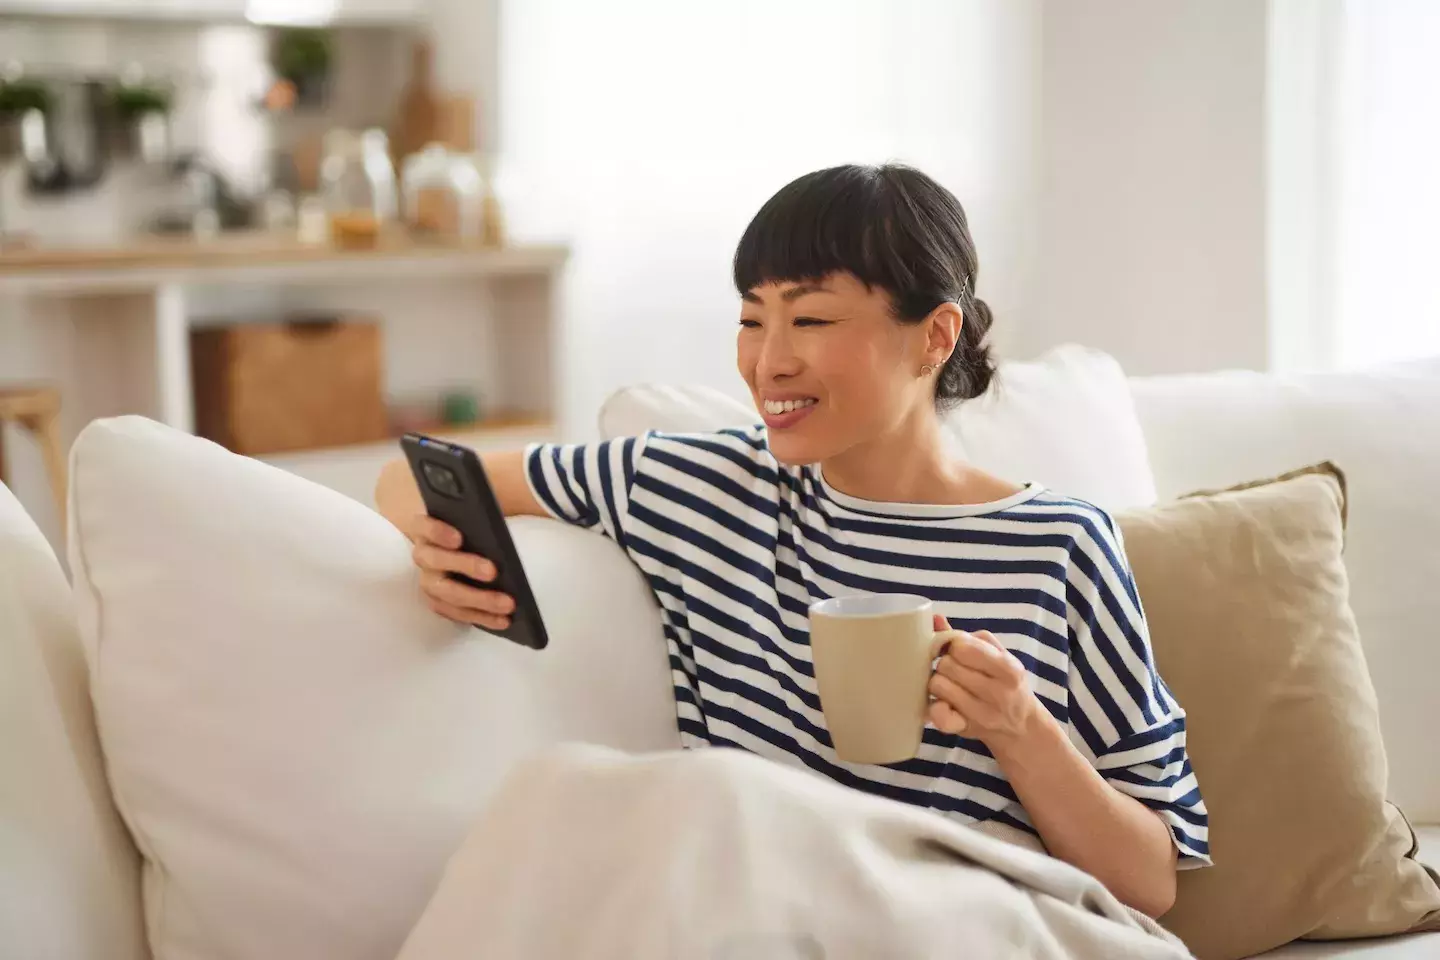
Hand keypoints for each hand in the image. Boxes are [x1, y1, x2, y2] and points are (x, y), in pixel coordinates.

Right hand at [399, 514, 515, 631]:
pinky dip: (480, 617)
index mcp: (426, 527)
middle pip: (435, 561)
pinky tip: (503, 620)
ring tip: (508, 605)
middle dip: (465, 566)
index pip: (423, 526)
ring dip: (478, 601)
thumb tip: (508, 517)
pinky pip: (456, 613)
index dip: (438, 531)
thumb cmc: (472, 527)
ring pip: (446, 593)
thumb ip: (481, 517)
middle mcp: (423, 554)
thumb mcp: (475, 517)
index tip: (459, 538)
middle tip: (493, 571)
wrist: (468, 545)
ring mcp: (428, 580)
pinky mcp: (439, 601)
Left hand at [927, 615, 1041, 746]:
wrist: (1022, 727)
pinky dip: (935, 706)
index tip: (957, 652)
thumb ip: (971, 638)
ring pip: (937, 685)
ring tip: (950, 685)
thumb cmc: (1008, 685)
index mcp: (1008, 669)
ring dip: (938, 682)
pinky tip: (944, 704)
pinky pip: (937, 713)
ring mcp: (980, 715)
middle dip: (946, 664)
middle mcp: (997, 693)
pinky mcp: (964, 730)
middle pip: (946, 665)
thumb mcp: (1000, 657)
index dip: (954, 646)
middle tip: (954, 671)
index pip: (962, 647)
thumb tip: (936, 619)